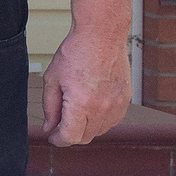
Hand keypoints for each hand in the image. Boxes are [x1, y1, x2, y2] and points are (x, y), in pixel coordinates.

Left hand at [41, 25, 129, 147]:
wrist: (102, 35)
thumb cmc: (76, 53)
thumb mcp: (52, 80)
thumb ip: (50, 107)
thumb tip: (49, 127)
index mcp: (82, 104)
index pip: (70, 137)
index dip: (58, 140)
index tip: (52, 136)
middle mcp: (102, 107)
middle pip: (85, 138)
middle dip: (70, 135)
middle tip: (59, 126)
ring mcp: (117, 104)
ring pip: (100, 131)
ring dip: (86, 129)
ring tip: (74, 114)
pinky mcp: (126, 99)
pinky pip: (112, 120)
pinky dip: (100, 120)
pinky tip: (90, 108)